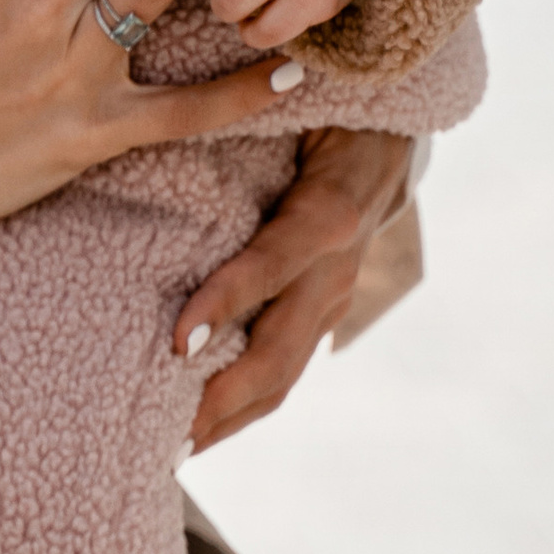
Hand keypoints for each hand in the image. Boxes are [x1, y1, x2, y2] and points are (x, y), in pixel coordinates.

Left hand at [174, 127, 413, 449]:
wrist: (389, 123)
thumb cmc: (321, 103)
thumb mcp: (292, 103)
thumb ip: (241, 116)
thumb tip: (163, 119)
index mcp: (329, 209)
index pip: (273, 263)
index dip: (227, 304)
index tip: (176, 343)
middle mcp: (338, 264)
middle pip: (281, 347)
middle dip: (221, 398)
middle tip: (164, 436)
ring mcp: (336, 294)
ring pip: (285, 373)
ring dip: (229, 416)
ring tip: (173, 450)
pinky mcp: (328, 308)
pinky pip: (287, 366)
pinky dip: (244, 402)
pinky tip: (202, 423)